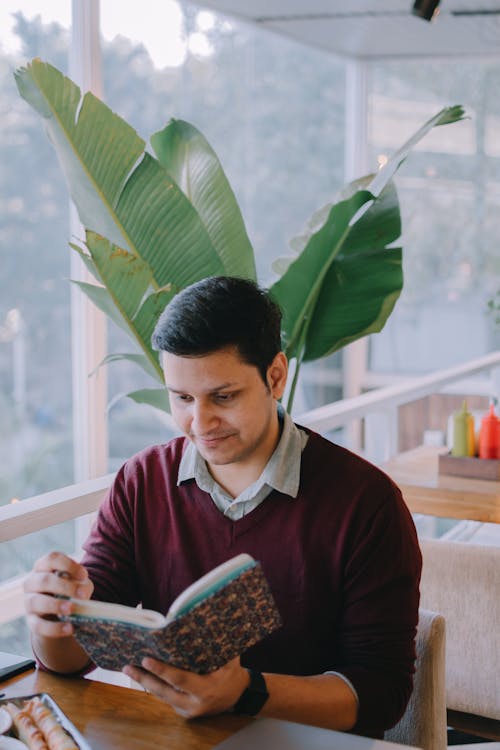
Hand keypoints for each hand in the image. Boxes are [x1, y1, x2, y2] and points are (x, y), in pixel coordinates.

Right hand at [24, 551, 93, 638]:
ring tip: (71, 610)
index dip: (68, 565)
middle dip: (64, 587)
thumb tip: (83, 591)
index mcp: (44, 567)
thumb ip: (82, 584)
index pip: (52, 558)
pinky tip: (69, 628)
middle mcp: (32, 582)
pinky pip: (38, 625)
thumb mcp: (78, 584)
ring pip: (37, 602)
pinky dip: (54, 628)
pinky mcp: (31, 621)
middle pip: (44, 580)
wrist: (58, 614)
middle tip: (82, 595)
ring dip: (55, 605)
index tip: (84, 575)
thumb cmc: (69, 591)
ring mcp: (29, 602)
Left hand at [123, 656, 249, 717]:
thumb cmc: (234, 674)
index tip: (146, 660)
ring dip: (145, 682)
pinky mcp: (184, 712)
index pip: (179, 679)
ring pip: (162, 696)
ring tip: (130, 669)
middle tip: (128, 666)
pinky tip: (144, 676)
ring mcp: (188, 711)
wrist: (241, 697)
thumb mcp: (229, 660)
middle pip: (163, 691)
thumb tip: (206, 621)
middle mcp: (194, 704)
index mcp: (205, 690)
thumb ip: (215, 646)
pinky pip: (166, 698)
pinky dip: (155, 687)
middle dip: (144, 678)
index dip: (161, 670)